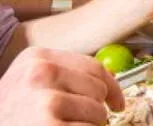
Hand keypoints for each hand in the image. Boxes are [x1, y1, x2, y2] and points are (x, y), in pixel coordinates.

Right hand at [0, 47, 122, 124]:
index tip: (117, 102)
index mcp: (37, 57)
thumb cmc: (10, 115)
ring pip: (97, 112)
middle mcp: (40, 72)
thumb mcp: (30, 85)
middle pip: (98, 89)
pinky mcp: (48, 125)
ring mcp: (45, 99)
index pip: (93, 66)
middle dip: (96, 109)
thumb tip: (111, 77)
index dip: (112, 86)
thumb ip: (65, 77)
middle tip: (77, 122)